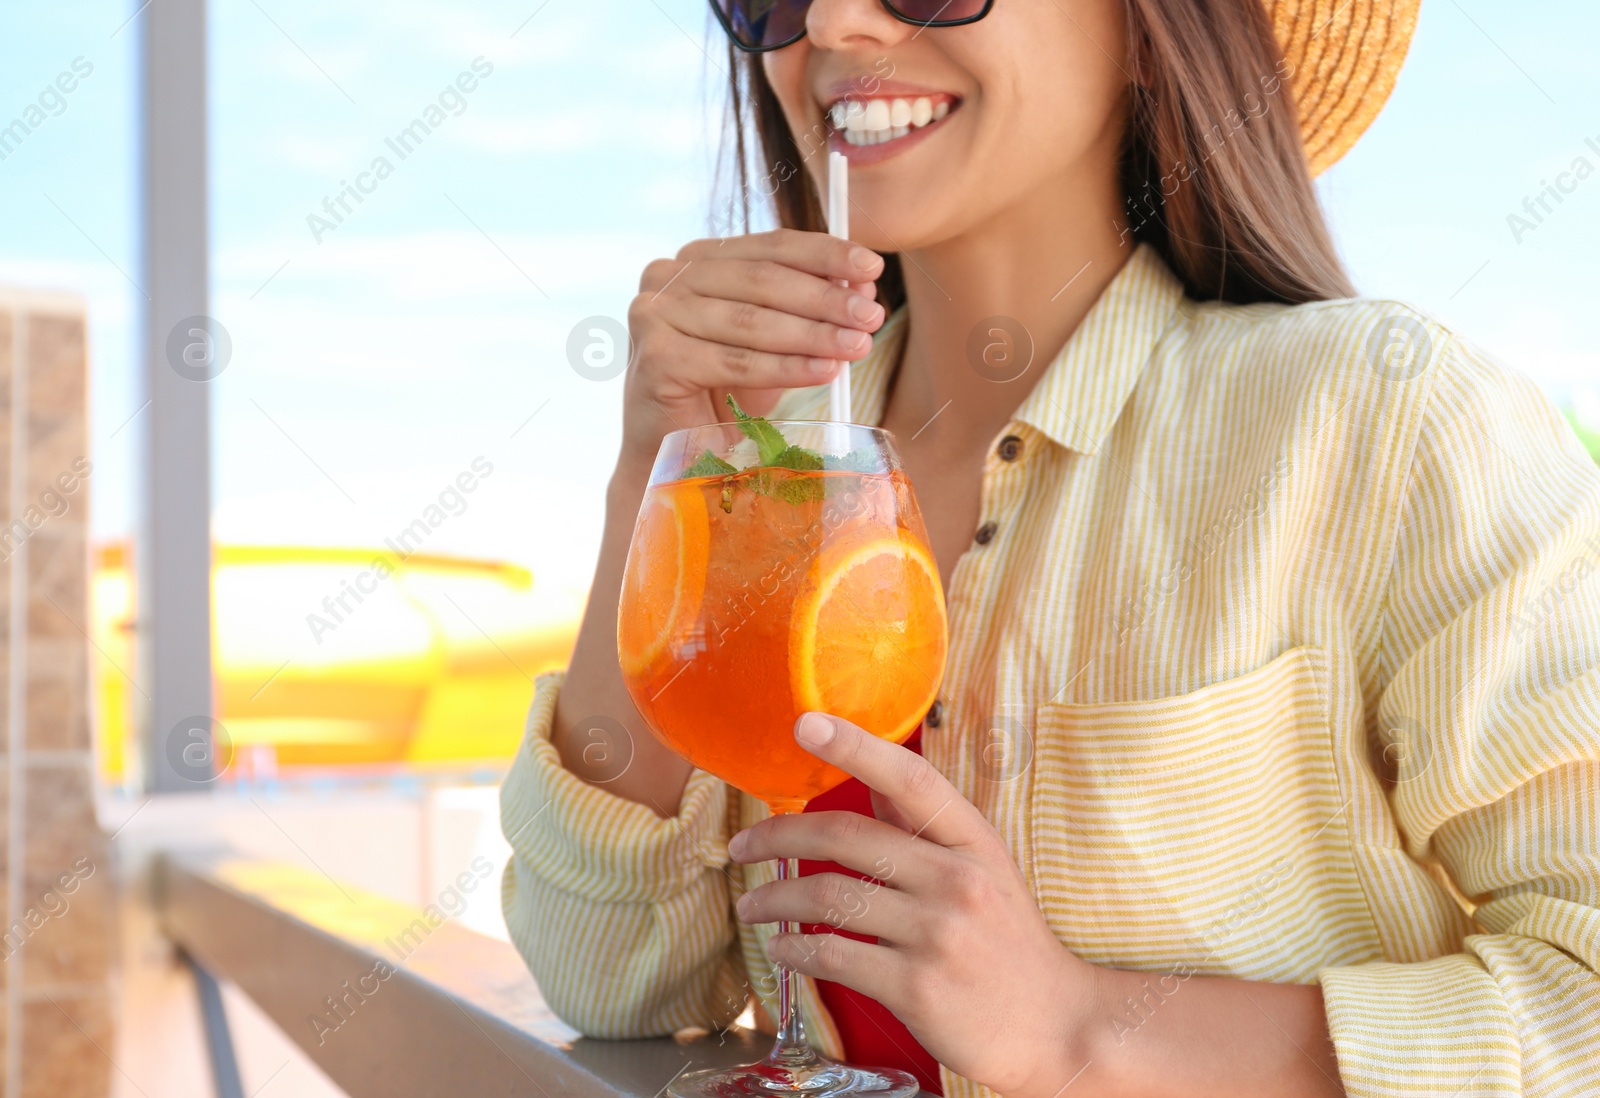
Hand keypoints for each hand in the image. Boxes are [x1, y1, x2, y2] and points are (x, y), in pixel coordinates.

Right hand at [620, 229, 886, 468]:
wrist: (672, 447)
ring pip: (752, 320)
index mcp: (697, 258)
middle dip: (826, 298)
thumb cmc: (723, 390)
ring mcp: (654, 313)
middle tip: (872, 315)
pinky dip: (786, 368)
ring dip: (813, 333)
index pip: (770, 245)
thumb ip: (809, 308)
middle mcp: (667, 275)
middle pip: (763, 279)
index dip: (825, 253)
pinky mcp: (656, 357)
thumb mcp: (772, 340)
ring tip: (858, 345)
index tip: (872, 267)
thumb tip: (863, 288)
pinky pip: (737, 362)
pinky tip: (825, 372)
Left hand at [728, 711, 1104, 1097]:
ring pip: (828, 896)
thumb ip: (924, 828)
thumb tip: (872, 775)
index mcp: (973, 842)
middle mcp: (957, 880)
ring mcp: (938, 934)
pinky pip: (834, 955)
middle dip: (778, 836)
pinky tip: (781, 948)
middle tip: (742, 846)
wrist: (1057, 1025)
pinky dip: (795, 949)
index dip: (856, 746)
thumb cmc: (1009, 944)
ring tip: (751, 905)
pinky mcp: (917, 986)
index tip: (806, 723)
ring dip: (774, 899)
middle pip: (846, 836)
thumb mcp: (982, 871)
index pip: (911, 779)